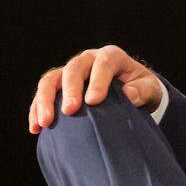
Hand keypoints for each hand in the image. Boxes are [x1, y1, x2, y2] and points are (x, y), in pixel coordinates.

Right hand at [29, 45, 163, 132]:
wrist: (132, 91)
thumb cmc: (141, 88)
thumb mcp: (150, 88)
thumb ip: (142, 90)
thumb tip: (128, 95)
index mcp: (111, 56)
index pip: (103, 63)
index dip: (97, 81)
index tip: (94, 101)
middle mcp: (88, 60)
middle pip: (73, 69)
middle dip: (69, 89)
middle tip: (69, 110)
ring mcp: (70, 72)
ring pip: (51, 79)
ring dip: (45, 100)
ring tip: (45, 122)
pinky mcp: (58, 87)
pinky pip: (43, 95)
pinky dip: (36, 110)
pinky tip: (35, 128)